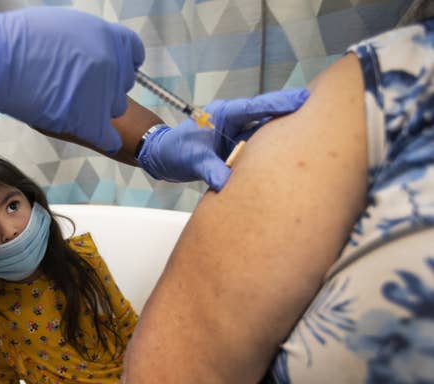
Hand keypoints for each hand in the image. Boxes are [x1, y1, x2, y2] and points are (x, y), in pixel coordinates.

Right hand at [0, 7, 143, 154]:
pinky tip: (102, 136)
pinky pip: (108, 136)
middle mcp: (112, 64)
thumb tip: (90, 48)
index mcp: (108, 36)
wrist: (0, 60)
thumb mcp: (65, 26)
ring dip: (100, 106)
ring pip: (116, 107)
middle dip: (107, 83)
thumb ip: (86, 39)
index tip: (112, 66)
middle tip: (80, 84)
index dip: (121, 60)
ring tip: (72, 101)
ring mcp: (103, 93)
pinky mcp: (90, 120)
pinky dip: (106, 138)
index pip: (133, 51)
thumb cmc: (22, 40)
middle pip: (123, 81)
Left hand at [137, 88, 308, 190]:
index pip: (256, 107)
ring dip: (283, 133)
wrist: (162, 158)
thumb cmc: (173, 151)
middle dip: (290, 113)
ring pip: (265, 131)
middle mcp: (233, 121)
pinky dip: (271, 150)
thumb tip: (227, 183)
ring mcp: (236, 133)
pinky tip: (289, 154)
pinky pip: (258, 146)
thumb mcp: (191, 160)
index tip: (303, 99)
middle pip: (266, 115)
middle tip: (320, 110)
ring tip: (312, 133)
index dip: (280, 103)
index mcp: (223, 114)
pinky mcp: (236, 147)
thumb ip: (210, 170)